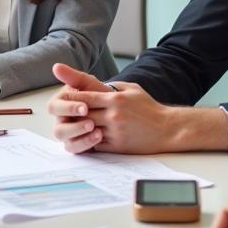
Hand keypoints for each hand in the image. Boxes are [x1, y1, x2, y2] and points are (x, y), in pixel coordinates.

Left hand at [47, 64, 227, 154]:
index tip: (61, 95)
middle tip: (60, 112)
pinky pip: (95, 144)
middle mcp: (113, 114)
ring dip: (76, 128)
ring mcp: (115, 131)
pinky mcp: (117, 146)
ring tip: (67, 125)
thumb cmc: (148, 107)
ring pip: (86, 129)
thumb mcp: (131, 88)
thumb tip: (91, 81)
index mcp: (115, 98)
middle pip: (82, 113)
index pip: (85, 95)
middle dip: (70, 113)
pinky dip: (86, 140)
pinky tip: (82, 137)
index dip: (71, 96)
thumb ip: (110, 85)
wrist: (167, 128)